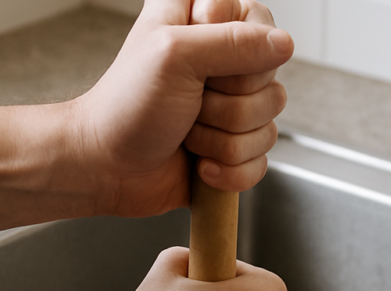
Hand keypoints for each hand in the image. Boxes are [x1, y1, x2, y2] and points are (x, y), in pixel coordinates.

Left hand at [72, 0, 293, 215]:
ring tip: (187, 133)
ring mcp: (231, 106)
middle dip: (228, 101)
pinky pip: (262, 160)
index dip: (234, 43)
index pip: (258, 20)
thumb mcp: (174, 55)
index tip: (194, 55)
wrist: (107, 168)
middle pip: (270, 76)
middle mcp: (221, 61)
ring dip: (223, 139)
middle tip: (191, 101)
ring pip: (269, 122)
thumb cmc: (125, 106)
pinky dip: (229, 169)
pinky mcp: (235, 146)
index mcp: (202, 21)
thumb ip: (233, 41)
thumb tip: (284, 44)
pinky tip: (199, 163)